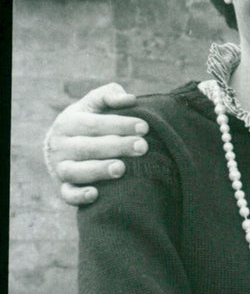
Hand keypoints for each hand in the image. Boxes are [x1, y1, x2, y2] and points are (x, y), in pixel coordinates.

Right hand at [47, 83, 147, 204]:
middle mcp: (61, 145)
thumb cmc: (88, 122)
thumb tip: (129, 99)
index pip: (94, 123)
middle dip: (116, 146)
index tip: (144, 127)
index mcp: (68, 122)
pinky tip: (95, 194)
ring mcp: (61, 168)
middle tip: (143, 147)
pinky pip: (68, 195)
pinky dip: (79, 196)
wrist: (62, 147)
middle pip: (87, 147)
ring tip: (121, 168)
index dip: (120, 124)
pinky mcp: (64, 188)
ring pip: (76, 171)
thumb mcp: (94, 105)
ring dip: (98, 170)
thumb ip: (109, 96)